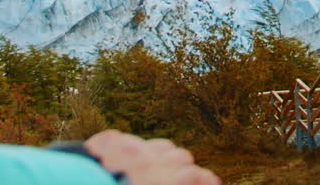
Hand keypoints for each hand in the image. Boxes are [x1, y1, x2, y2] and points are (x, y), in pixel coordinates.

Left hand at [85, 130, 220, 184]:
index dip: (205, 180)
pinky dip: (129, 150)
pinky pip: (127, 140)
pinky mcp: (109, 141)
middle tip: (177, 179)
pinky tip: (121, 162)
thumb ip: (177, 184)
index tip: (210, 183)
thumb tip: (194, 181)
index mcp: (165, 182)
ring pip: (160, 145)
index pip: (197, 176)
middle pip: (182, 157)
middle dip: (182, 168)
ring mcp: (131, 147)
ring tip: (154, 169)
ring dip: (160, 156)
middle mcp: (152, 161)